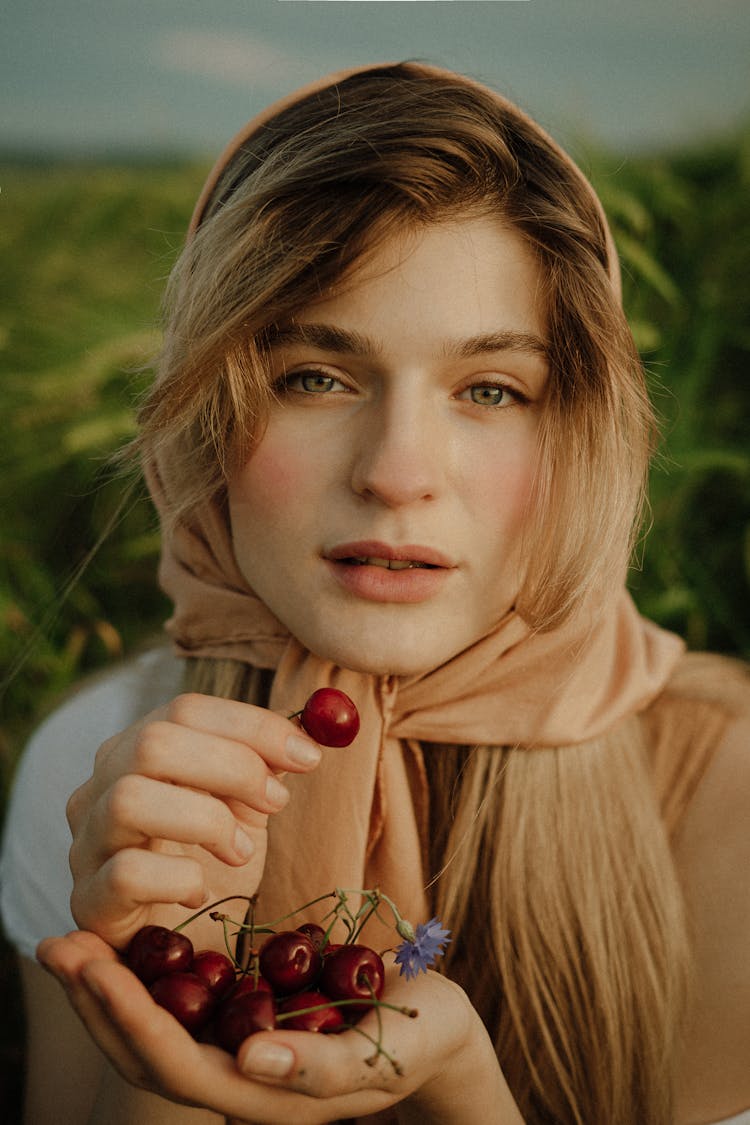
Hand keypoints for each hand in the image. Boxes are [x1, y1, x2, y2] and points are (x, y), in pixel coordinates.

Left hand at [37, 931, 518, 1124]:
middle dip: (98, 1002)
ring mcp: (239, 1051)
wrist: (439, 1030)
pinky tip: (127, 942)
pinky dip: (145, 976)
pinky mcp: (246, 1020)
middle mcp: (239, 1079)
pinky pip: (181, 1005)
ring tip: (71, 942)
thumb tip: (249, 1061)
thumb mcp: (386, 1051)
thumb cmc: (421, 1037)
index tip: (95, 963)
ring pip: (155, 1030)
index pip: (176, 1063)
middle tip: (56, 945)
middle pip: (146, 1053)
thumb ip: (321, 1067)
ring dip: (109, 990)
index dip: (130, 1016)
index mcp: (265, 1095)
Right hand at [66, 694, 322, 949]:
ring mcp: (87, 842)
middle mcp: (99, 787)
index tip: (308, 756)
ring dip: (205, 820)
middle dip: (232, 767)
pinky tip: (202, 892)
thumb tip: (309, 732)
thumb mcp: (241, 805)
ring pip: (128, 800)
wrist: (175, 941)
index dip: (252, 726)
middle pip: (153, 743)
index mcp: (135, 750)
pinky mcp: (88, 900)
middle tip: (276, 802)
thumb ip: (264, 765)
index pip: (185, 709)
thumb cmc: (207, 860)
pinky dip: (178, 877)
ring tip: (241, 852)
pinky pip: (126, 873)